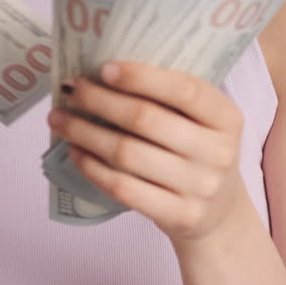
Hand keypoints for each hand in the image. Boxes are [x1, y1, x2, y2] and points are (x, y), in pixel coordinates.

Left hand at [47, 60, 251, 243]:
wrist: (219, 212)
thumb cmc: (197, 151)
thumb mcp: (200, 120)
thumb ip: (168, 96)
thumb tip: (103, 71)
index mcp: (226, 117)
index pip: (184, 90)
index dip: (141, 77)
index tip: (103, 68)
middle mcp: (219, 152)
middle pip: (146, 120)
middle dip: (99, 101)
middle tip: (69, 89)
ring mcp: (200, 187)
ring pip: (128, 154)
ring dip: (85, 132)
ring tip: (59, 119)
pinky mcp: (180, 216)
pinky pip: (124, 188)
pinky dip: (92, 167)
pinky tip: (75, 151)